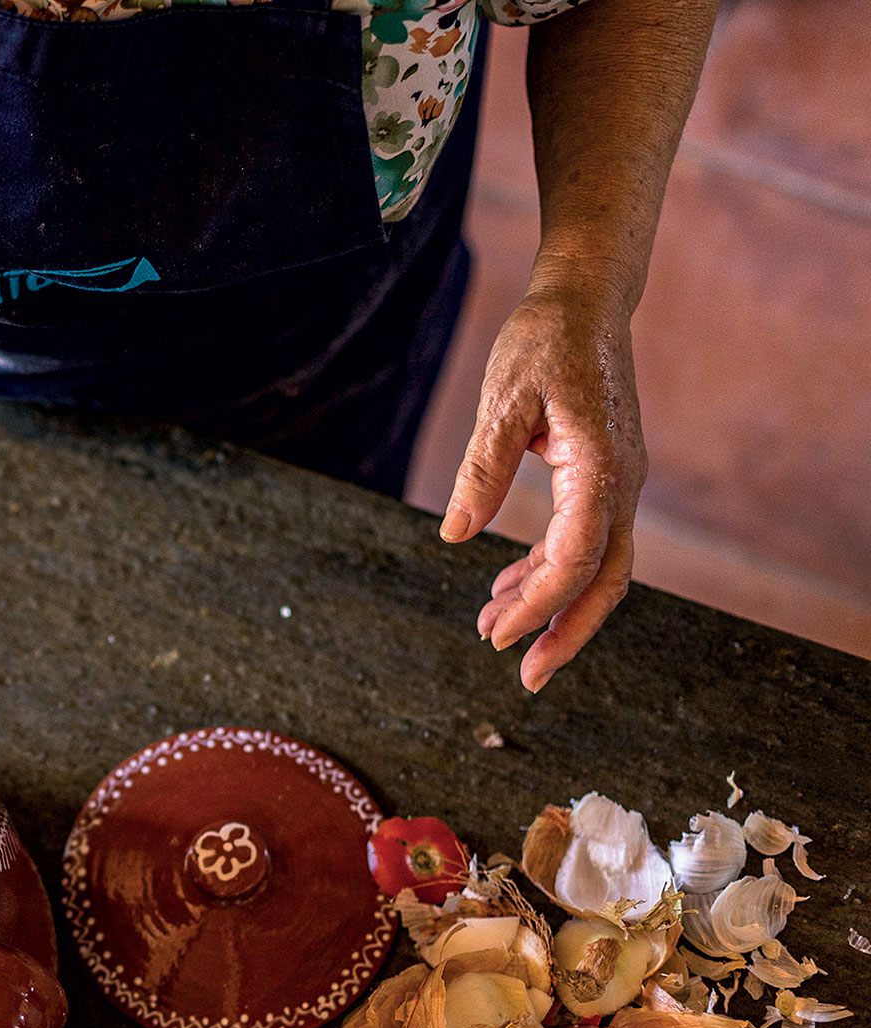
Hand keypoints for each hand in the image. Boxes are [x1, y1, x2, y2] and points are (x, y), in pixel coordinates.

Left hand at [439, 285, 645, 692]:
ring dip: (552, 604)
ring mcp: (618, 482)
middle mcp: (621, 483)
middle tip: (526, 678)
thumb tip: (454, 533)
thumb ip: (481, 468)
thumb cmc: (543, 342)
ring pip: (598, 566)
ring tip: (490, 624)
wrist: (584, 301)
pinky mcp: (603, 478)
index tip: (497, 637)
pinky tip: (505, 584)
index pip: (576, 558)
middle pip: (606, 580)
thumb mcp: (502, 400)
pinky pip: (585, 540)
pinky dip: (549, 570)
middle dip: (568, 633)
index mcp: (600, 468)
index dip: (539, 605)